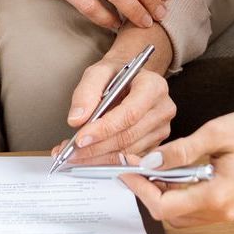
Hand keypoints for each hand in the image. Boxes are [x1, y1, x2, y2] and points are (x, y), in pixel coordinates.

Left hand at [51, 46, 175, 165]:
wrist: (130, 78)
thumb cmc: (117, 74)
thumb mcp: (98, 72)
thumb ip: (86, 92)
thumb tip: (77, 119)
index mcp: (154, 86)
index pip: (130, 114)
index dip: (104, 129)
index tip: (80, 139)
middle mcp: (162, 109)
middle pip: (128, 136)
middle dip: (96, 147)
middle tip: (71, 152)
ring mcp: (161, 129)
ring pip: (127, 152)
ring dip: (98, 157)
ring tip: (75, 155)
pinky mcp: (155, 144)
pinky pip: (129, 159)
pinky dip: (106, 161)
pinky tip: (89, 157)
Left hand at [121, 104, 233, 228]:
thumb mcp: (216, 133)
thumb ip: (182, 150)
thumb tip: (152, 161)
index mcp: (216, 197)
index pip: (164, 206)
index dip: (140, 188)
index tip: (127, 169)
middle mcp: (220, 212)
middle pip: (170, 215)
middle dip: (147, 192)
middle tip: (135, 166)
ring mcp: (226, 212)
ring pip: (182, 214)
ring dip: (162, 194)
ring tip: (151, 166)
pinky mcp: (230, 205)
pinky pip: (196, 207)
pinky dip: (179, 193)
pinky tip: (175, 171)